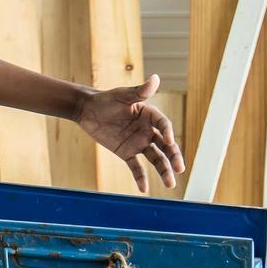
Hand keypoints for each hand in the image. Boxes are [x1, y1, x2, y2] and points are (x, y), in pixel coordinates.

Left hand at [75, 74, 184, 192]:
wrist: (86, 110)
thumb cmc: (106, 99)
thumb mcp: (121, 95)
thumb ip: (139, 92)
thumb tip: (155, 78)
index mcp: (150, 115)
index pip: (163, 125)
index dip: (167, 132)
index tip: (169, 141)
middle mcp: (148, 131)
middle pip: (165, 146)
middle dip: (173, 157)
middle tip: (180, 168)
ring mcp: (138, 143)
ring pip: (155, 158)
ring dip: (163, 170)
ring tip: (170, 183)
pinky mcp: (127, 153)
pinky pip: (136, 167)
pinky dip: (140, 177)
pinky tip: (144, 189)